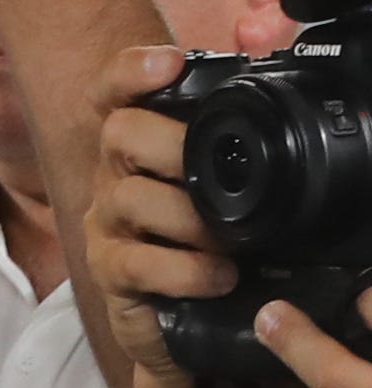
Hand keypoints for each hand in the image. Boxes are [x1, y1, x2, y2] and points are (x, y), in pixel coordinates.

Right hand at [85, 44, 218, 387]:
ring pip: (130, 198)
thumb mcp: (225, 191)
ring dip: (187, 217)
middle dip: (171, 143)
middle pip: (119, 133)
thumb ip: (232, 151)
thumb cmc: (209, 246)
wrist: (183, 322)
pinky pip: (136, 262)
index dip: (131, 72)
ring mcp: (107, 225)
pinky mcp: (109, 273)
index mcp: (141, 148)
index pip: (115, 94)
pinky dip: (184, 269)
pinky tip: (218, 275)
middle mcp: (115, 178)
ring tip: (229, 242)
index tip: (169, 65)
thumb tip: (279, 103)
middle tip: (214, 169)